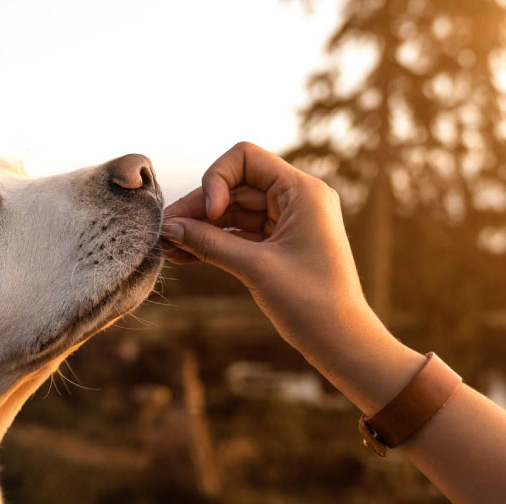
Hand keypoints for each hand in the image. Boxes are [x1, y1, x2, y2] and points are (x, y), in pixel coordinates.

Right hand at [161, 142, 419, 410]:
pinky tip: (184, 254)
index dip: (217, 179)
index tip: (209, 214)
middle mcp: (297, 198)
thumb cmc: (310, 302)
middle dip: (200, 208)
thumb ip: (209, 243)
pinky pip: (241, 233)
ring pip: (235, 211)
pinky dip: (216, 242)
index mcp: (302, 191)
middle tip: (163, 232)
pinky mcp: (281, 244)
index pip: (245, 158)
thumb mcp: (255, 268)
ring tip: (167, 247)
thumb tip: (168, 228)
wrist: (341, 342)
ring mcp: (289, 221)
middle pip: (235, 186)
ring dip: (202, 227)